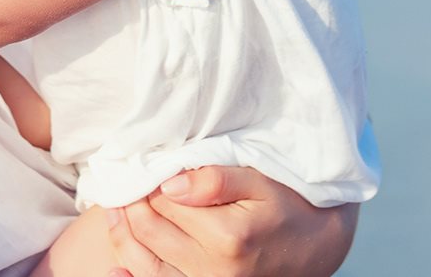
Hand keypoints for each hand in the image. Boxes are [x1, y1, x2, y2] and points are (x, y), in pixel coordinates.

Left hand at [106, 166, 357, 276]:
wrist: (315, 246)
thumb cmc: (287, 206)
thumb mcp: (260, 182)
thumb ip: (215, 179)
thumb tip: (170, 184)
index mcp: (228, 236)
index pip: (164, 202)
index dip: (149, 179)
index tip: (144, 164)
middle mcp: (214, 270)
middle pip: (149, 229)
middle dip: (132, 202)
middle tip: (128, 180)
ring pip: (144, 261)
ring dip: (123, 233)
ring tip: (116, 208)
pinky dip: (130, 271)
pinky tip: (114, 267)